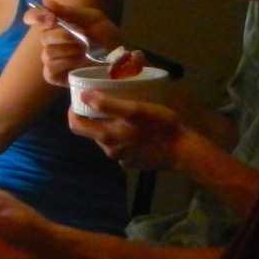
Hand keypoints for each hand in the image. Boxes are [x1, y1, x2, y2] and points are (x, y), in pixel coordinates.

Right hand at [24, 1, 121, 87]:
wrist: (120, 59)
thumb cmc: (107, 36)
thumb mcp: (93, 19)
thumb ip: (70, 12)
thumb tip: (47, 3)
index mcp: (57, 25)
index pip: (33, 17)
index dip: (36, 16)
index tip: (51, 18)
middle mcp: (51, 41)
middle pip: (43, 37)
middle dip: (63, 37)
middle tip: (81, 40)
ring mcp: (52, 59)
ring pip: (47, 54)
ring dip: (68, 52)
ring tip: (84, 53)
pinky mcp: (54, 76)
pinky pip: (50, 69)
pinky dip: (64, 65)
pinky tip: (77, 65)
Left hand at [69, 91, 189, 169]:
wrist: (184, 150)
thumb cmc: (160, 126)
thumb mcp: (134, 110)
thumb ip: (107, 104)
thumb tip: (83, 95)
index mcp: (105, 136)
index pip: (75, 125)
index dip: (74, 111)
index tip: (80, 99)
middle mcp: (109, 150)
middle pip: (91, 131)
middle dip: (93, 116)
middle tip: (103, 100)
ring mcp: (122, 158)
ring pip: (107, 138)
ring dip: (109, 125)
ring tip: (121, 111)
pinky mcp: (134, 162)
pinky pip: (121, 146)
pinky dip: (122, 136)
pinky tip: (135, 128)